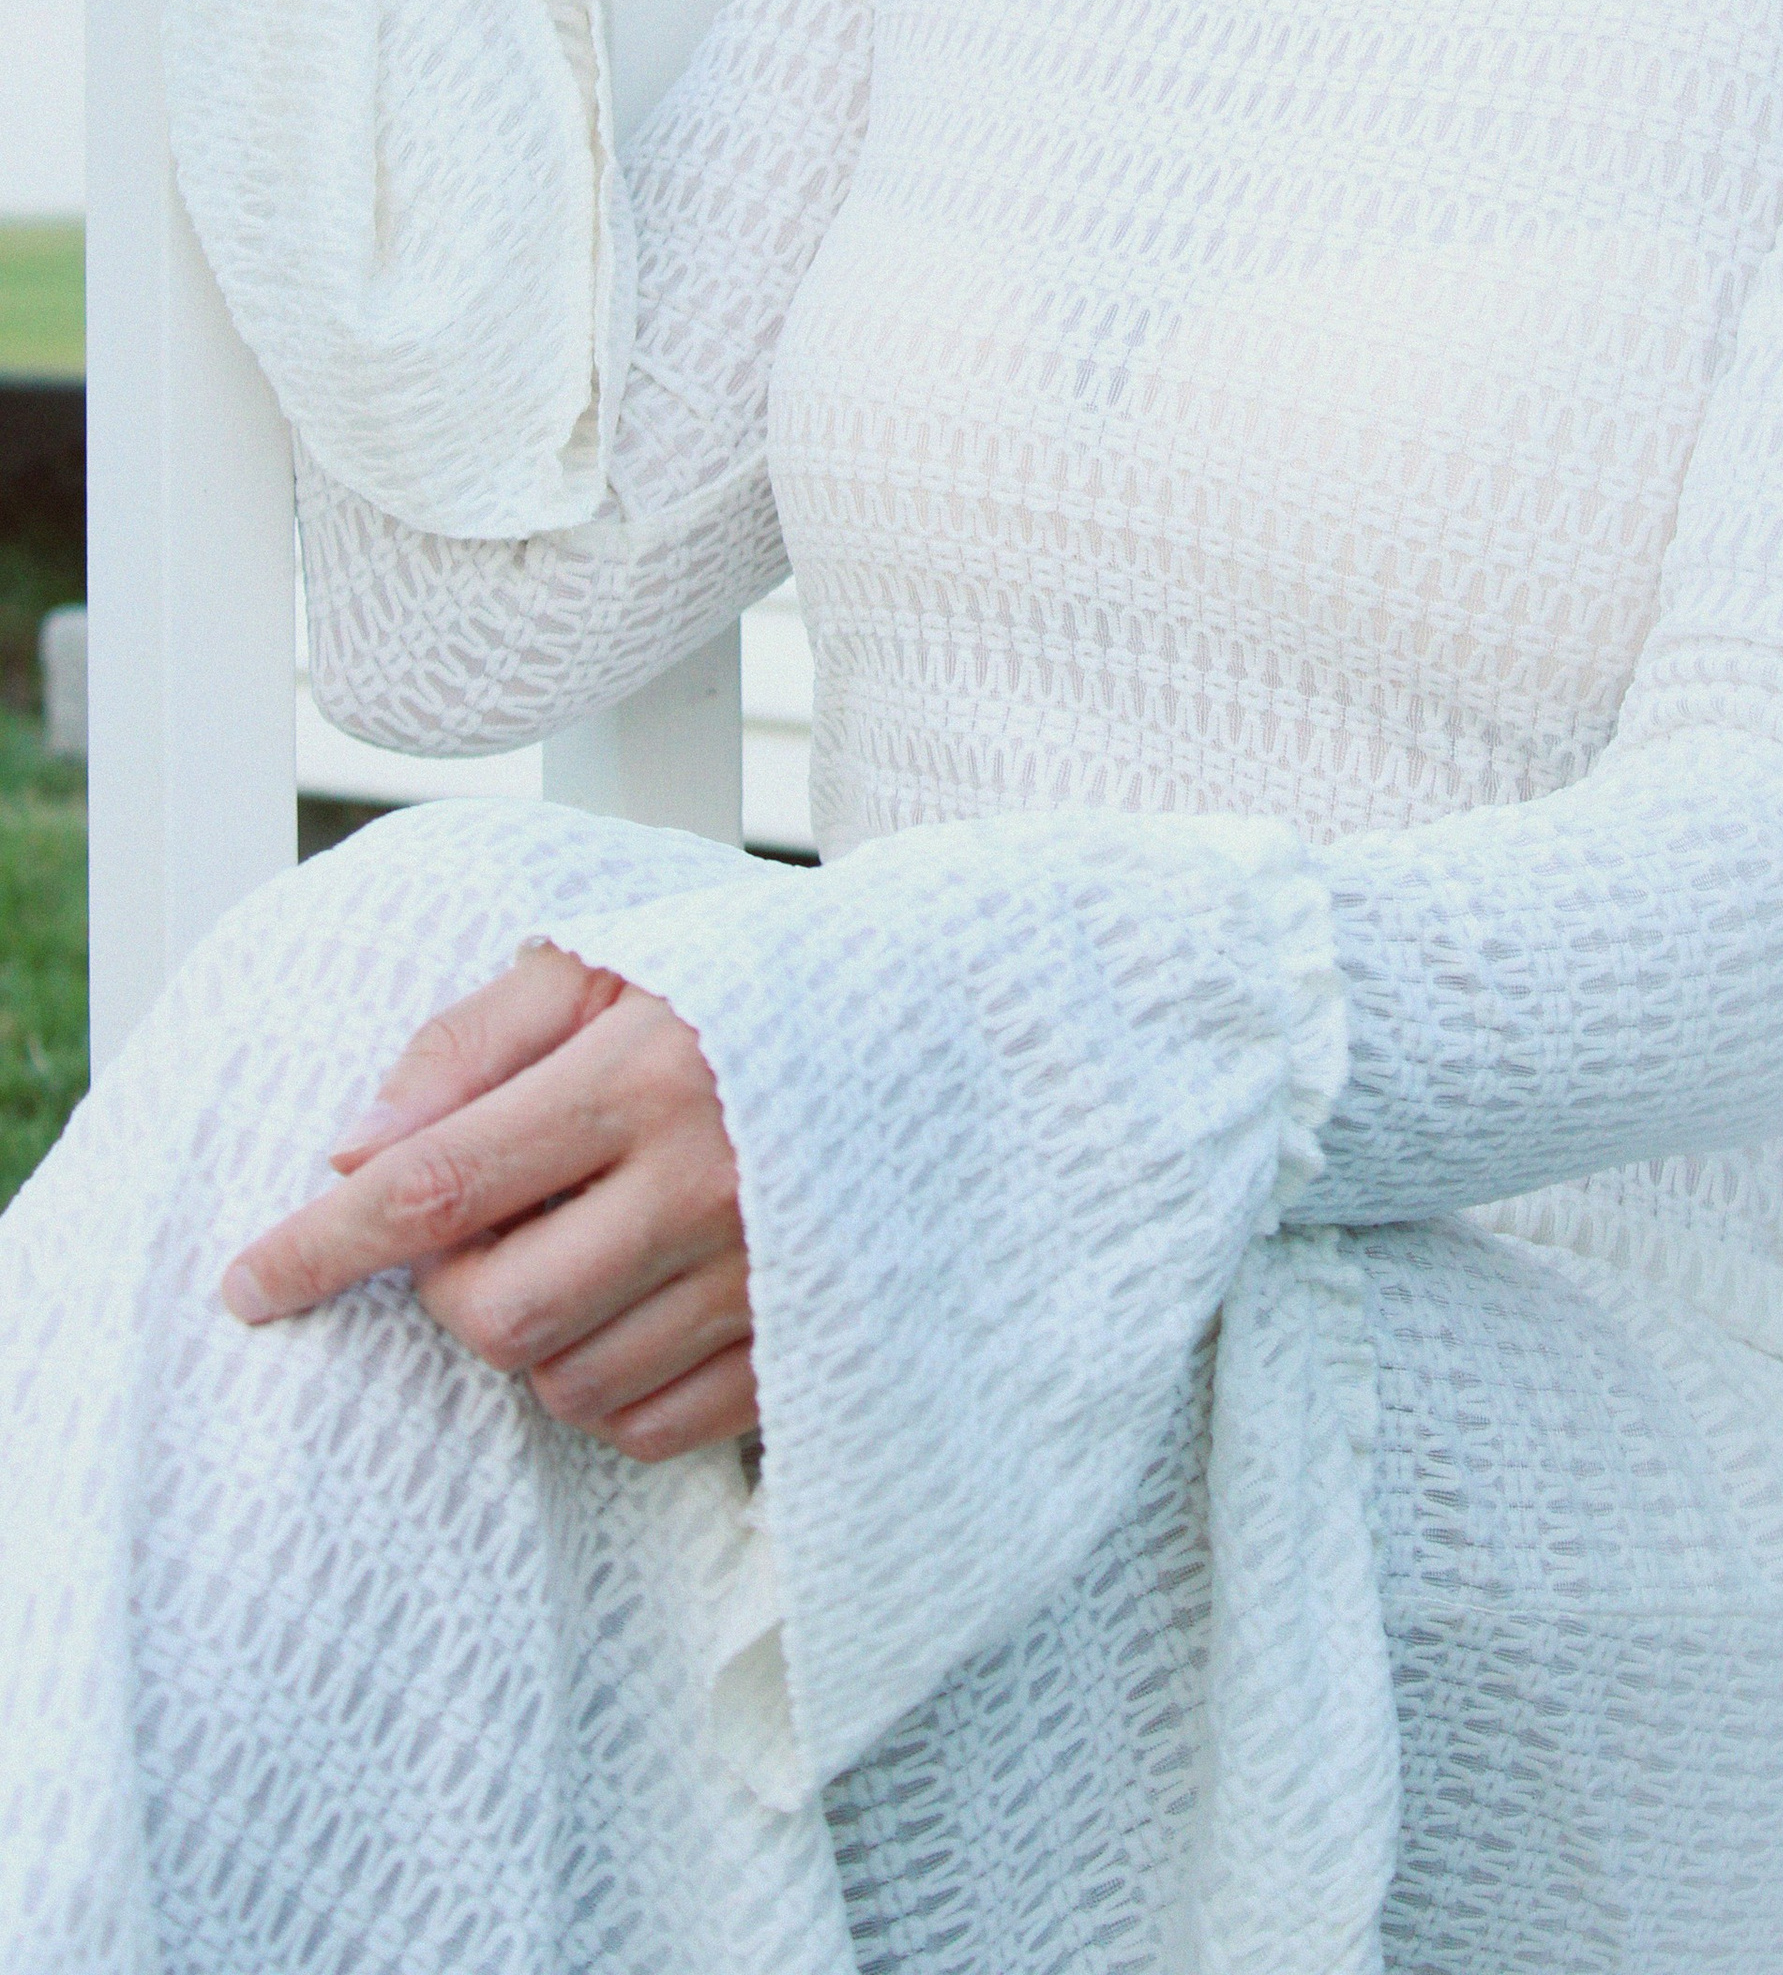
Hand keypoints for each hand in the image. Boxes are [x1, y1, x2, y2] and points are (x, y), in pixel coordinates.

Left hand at [220, 944, 757, 1464]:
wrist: (926, 1019)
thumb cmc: (741, 982)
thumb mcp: (601, 964)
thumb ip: (467, 1044)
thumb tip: (352, 1151)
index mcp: (646, 1072)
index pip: (439, 1181)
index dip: (324, 1245)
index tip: (248, 1284)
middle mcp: (707, 1183)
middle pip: (495, 1311)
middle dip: (445, 1287)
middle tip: (476, 1225)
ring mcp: (761, 1276)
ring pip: (564, 1381)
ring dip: (528, 1335)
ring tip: (567, 1248)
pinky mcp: (800, 1342)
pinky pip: (648, 1426)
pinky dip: (601, 1389)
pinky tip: (621, 1305)